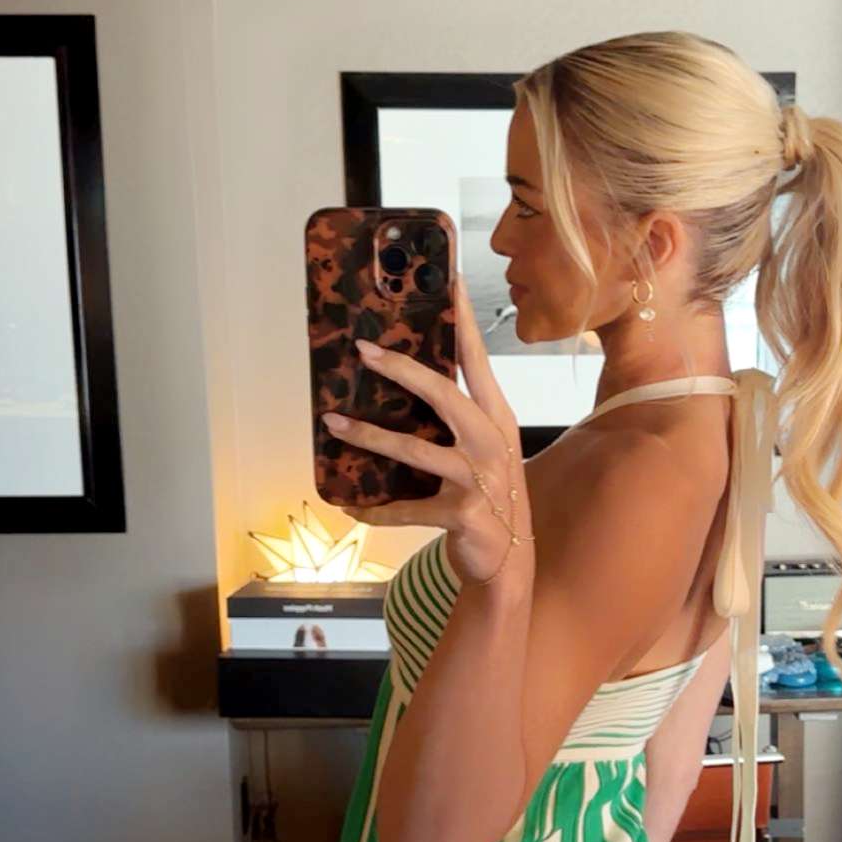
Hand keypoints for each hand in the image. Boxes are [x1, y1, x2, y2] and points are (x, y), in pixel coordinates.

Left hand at [322, 272, 533, 586]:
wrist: (509, 560)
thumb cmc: (490, 495)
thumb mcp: (484, 450)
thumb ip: (459, 418)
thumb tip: (407, 380)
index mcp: (497, 418)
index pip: (478, 362)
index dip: (465, 322)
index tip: (451, 281)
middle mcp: (491, 441)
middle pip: (443, 394)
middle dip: (401, 369)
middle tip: (363, 350)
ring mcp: (478, 478)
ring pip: (414, 448)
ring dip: (369, 436)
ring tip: (332, 424)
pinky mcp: (460, 514)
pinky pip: (406, 508)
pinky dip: (375, 511)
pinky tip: (351, 509)